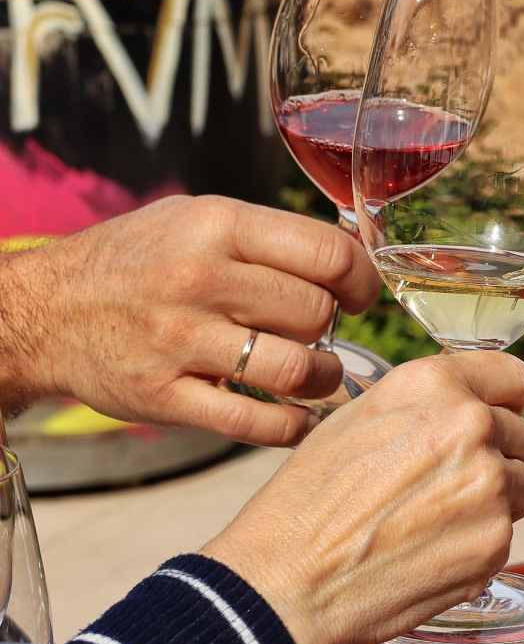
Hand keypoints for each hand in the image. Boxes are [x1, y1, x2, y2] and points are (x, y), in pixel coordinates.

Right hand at [0, 196, 379, 445]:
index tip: (361, 293)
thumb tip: (347, 254)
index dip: (361, 278)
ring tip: (319, 373)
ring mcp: (181, 342)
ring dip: (323, 377)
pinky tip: (300, 416)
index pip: (326, 253)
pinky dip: (291, 426)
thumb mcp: (198, 217)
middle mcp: (202, 280)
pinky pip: (251, 423)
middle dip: (336, 325)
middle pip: (316, 312)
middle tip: (325, 331)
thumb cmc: (135, 259)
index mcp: (218, 226)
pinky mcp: (163, 397)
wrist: (41, 310)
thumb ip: (267, 234)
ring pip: (294, 368)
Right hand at [201, 351, 523, 643]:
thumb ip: (427, 400)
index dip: (502, 399)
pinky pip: (507, 531)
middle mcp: (471, 424)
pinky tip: (432, 548)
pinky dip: (479, 541)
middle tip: (445, 481)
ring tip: (436, 517)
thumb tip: (473, 399)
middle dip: (494, 453)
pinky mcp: (495, 540)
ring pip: (523, 483)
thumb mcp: (359, 415)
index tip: (492, 416)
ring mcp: (489, 484)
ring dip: (495, 498)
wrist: (288, 584)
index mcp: (436, 384)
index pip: (513, 376)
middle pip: (520, 432)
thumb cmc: (310, 499)